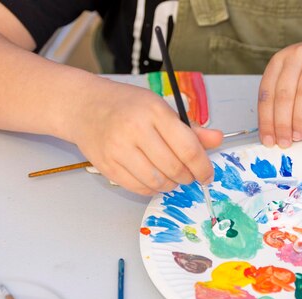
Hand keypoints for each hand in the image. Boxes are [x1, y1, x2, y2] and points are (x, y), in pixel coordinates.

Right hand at [68, 83, 222, 194]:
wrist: (84, 106)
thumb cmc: (127, 106)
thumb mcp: (161, 108)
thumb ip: (190, 128)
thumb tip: (217, 139)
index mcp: (155, 112)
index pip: (188, 148)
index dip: (203, 167)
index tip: (207, 175)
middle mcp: (136, 130)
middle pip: (174, 168)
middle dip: (187, 177)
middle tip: (189, 176)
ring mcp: (119, 149)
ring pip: (157, 182)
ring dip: (171, 185)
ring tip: (172, 177)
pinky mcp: (107, 165)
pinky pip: (138, 188)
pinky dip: (152, 189)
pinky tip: (155, 180)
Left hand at [258, 34, 301, 147]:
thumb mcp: (295, 77)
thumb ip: (283, 98)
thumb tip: (274, 131)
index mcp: (280, 59)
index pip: (267, 92)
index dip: (266, 119)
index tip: (268, 139)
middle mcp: (297, 54)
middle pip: (284, 94)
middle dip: (282, 123)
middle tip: (284, 142)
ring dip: (299, 120)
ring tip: (297, 137)